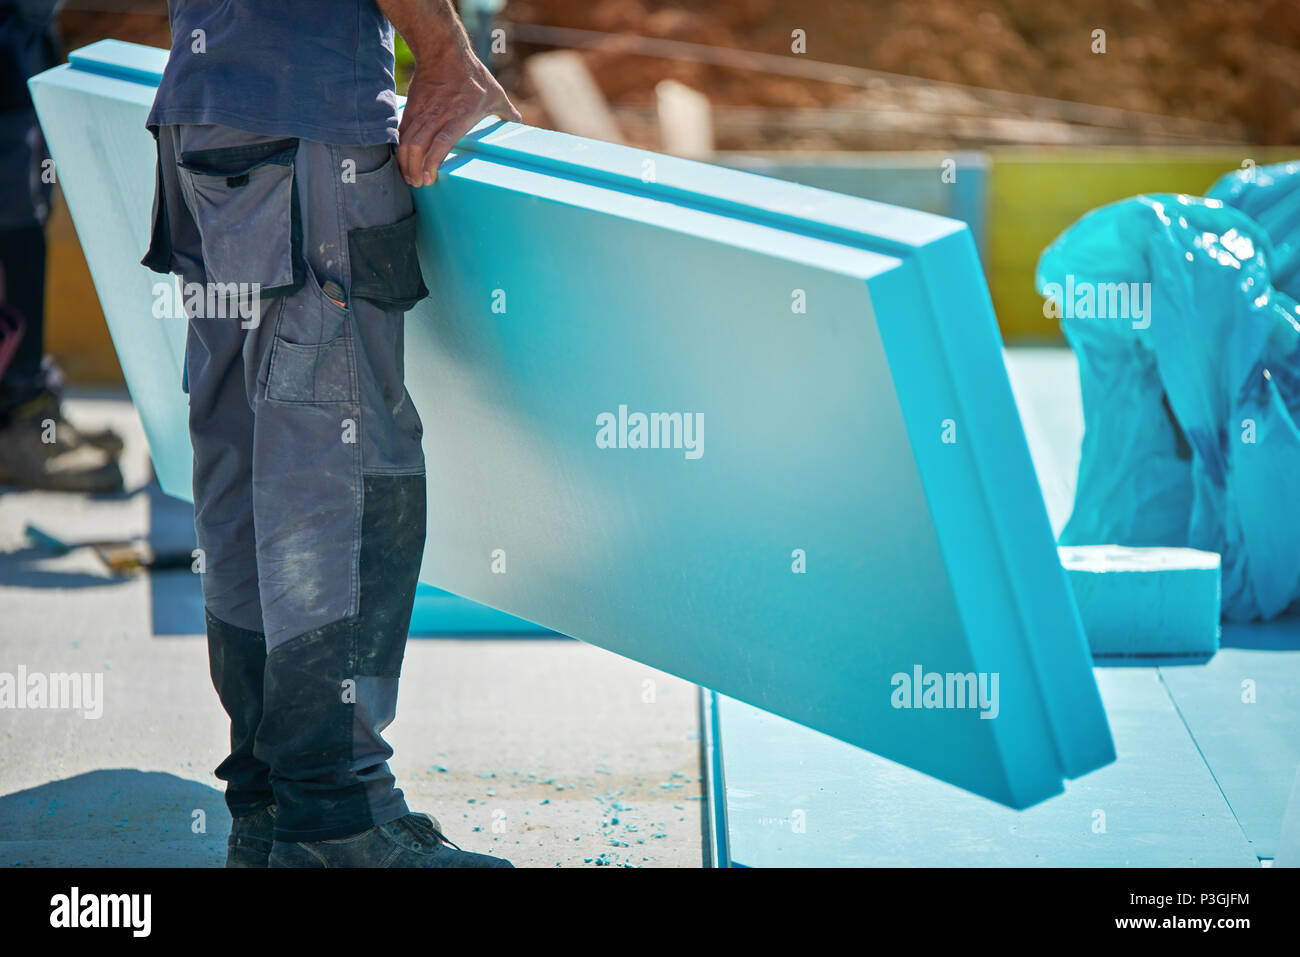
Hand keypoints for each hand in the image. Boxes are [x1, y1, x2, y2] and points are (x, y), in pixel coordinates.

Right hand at [396, 46, 520, 186]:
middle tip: (417, 183)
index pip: (442, 142)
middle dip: (414, 168)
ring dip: (405, 161)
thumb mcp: (495, 93)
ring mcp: (423, 111)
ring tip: (408, 176)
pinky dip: (401, 147)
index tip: (428, 177)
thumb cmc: (473, 74)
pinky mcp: (413, 107)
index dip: (433, 161)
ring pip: (407, 140)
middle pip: (418, 145)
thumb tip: (518, 121)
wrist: (444, 51)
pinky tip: (403, 158)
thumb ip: (506, 111)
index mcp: (459, 115)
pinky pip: (403, 131)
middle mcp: (438, 115)